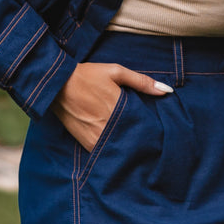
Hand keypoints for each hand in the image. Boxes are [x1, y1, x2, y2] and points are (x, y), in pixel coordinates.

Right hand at [53, 62, 172, 151]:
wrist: (56, 84)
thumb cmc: (87, 75)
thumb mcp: (116, 72)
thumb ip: (141, 82)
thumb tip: (167, 91)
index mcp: (119, 108)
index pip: (144, 127)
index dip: (152, 131)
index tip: (158, 131)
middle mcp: (108, 126)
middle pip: (133, 140)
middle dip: (141, 141)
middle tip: (150, 142)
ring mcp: (96, 137)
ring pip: (119, 149)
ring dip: (126, 147)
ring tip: (134, 144)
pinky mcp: (85, 142)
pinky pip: (103, 152)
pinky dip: (111, 150)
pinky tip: (116, 145)